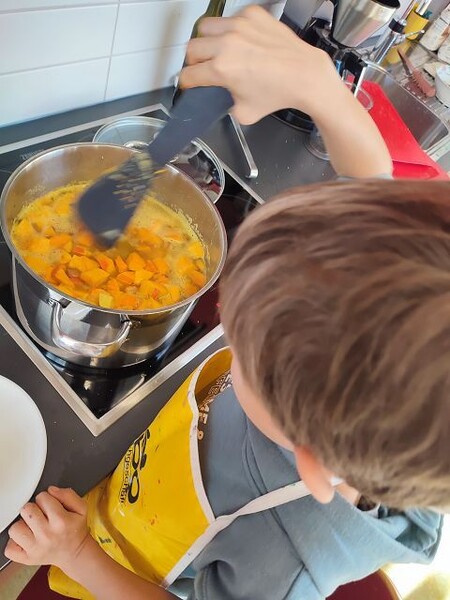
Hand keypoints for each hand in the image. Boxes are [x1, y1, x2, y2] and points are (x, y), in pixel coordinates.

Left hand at [5, 486, 89, 571]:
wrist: (75, 553)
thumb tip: (51, 490)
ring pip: (15, 528)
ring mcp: (35, 548)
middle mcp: (46, 535)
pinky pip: (9, 548)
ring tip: (33, 527)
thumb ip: (68, 494)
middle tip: (41, 516)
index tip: (50, 507)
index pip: (42, 497)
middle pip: (26, 510)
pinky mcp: (27, 559)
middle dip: (33, 509)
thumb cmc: (75, 529)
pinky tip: (27, 539)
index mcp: (60, 521)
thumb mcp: (81, 508)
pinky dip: (15, 543)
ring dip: (23, 525)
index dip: (46, 499)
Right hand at [179, 5, 341, 123]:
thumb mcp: (244, 113)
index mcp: (221, 69)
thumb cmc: (278, 94)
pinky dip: (232, 29)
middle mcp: (227, 44)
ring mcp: (240, 25)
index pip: (189, 74)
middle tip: (204, 68)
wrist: (304, 75)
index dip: (187, 83)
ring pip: (206, 27)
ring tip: (219, 51)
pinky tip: (243, 42)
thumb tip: (219, 98)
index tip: (190, 83)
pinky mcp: (253, 14)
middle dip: (194, 61)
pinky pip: (231, 18)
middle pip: (192, 48)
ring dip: (208, 41)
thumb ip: (224, 105)